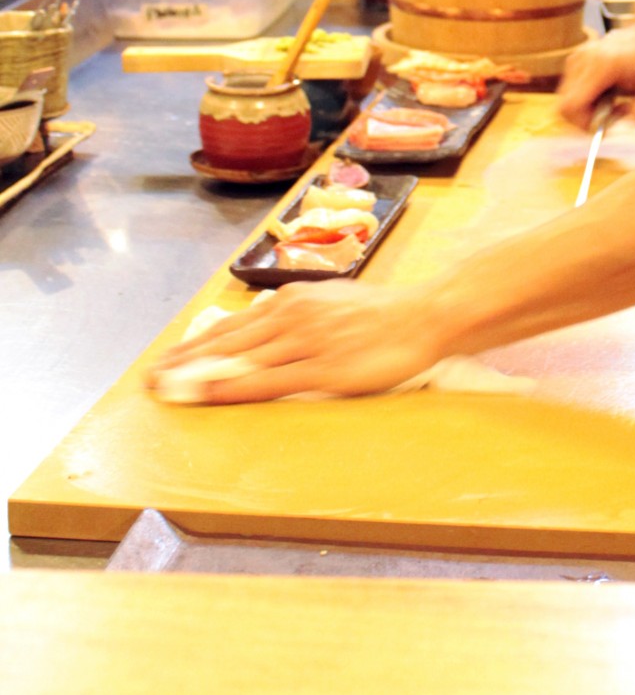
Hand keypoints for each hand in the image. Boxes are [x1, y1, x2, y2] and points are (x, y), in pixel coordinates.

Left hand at [146, 282, 446, 404]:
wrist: (424, 316)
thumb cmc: (382, 315)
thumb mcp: (330, 305)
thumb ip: (297, 318)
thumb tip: (264, 334)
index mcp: (293, 299)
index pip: (233, 326)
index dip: (196, 345)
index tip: (167, 360)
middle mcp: (292, 315)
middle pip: (226, 342)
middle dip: (185, 362)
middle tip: (152, 380)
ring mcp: (306, 340)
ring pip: (240, 360)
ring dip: (200, 375)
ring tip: (169, 390)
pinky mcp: (323, 366)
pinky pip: (268, 380)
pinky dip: (235, 387)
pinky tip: (212, 395)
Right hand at [557, 24, 634, 130]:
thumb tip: (616, 132)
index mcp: (603, 66)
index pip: (571, 105)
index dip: (582, 125)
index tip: (602, 128)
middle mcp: (584, 59)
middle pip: (565, 106)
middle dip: (585, 119)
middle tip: (610, 115)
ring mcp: (576, 58)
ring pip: (565, 100)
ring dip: (586, 109)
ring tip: (611, 100)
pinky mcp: (574, 60)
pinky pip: (569, 91)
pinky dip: (585, 99)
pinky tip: (606, 92)